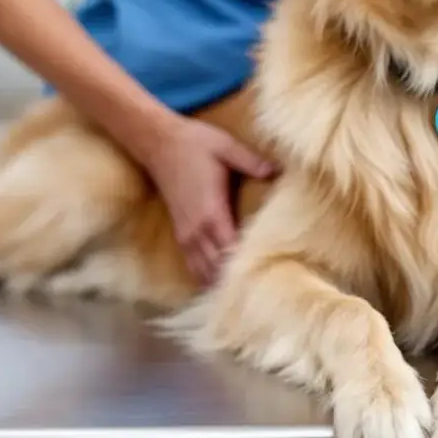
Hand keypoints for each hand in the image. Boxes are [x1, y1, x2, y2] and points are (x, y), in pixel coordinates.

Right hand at [142, 116, 276, 285]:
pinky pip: (193, 264)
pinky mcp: (181, 233)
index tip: (266, 276)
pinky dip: (206, 276)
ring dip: (220, 282)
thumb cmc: (196, 144)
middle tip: (262, 293)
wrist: (159, 143)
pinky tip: (221, 284)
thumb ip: (252, 161)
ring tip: (243, 295)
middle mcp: (197, 230)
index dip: (245, 265)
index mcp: (211, 213)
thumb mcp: (227, 147)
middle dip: (236, 281)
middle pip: (217, 268)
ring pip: (202, 271)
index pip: (231, 250)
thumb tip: (277, 171)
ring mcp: (186, 234)